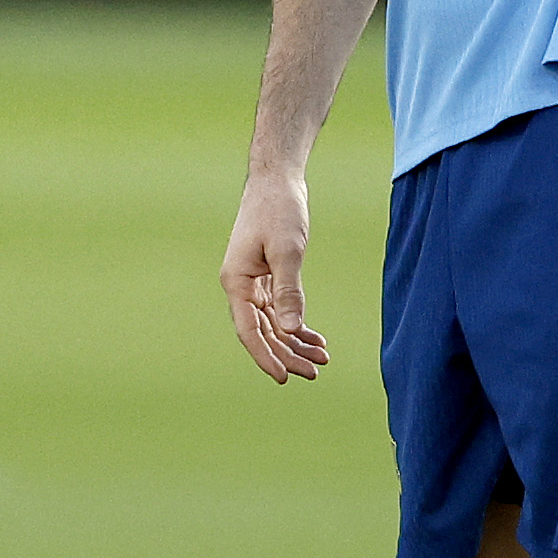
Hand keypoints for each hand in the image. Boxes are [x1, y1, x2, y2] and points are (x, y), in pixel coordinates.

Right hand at [218, 172, 325, 384]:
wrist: (276, 181)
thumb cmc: (278, 210)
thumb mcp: (287, 250)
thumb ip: (288, 291)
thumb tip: (290, 330)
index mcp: (236, 281)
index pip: (249, 331)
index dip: (266, 357)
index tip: (285, 377)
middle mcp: (240, 286)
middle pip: (262, 332)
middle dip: (287, 354)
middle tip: (315, 372)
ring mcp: (252, 282)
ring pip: (272, 323)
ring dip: (294, 342)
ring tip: (321, 358)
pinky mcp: (265, 276)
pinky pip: (279, 309)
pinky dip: (296, 324)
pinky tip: (315, 338)